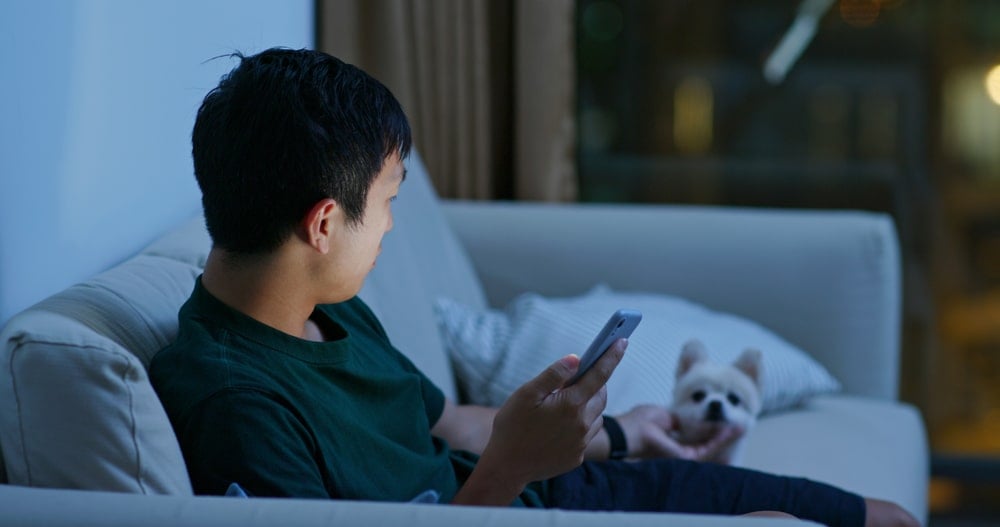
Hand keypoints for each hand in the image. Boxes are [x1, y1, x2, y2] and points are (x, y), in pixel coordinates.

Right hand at [479, 339, 627, 485]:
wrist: (506, 468)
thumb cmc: (512, 426)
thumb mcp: (526, 394)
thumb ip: (553, 375)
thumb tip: (576, 359)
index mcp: (570, 404)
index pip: (599, 375)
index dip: (612, 356)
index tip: (622, 341)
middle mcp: (582, 424)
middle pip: (601, 395)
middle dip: (596, 382)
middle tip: (579, 376)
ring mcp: (581, 443)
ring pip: (596, 415)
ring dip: (589, 404)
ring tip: (567, 402)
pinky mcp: (577, 456)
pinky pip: (587, 434)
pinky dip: (582, 423)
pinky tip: (561, 425)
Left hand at [614, 404, 743, 461]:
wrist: (626, 433)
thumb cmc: (637, 422)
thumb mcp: (663, 414)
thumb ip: (680, 419)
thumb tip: (692, 418)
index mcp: (672, 438)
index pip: (696, 435)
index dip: (711, 428)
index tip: (725, 419)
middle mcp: (678, 449)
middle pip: (706, 443)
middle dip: (724, 434)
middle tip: (741, 425)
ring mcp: (681, 455)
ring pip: (709, 447)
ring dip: (725, 437)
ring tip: (740, 427)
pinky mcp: (683, 457)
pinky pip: (706, 449)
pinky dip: (718, 440)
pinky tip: (728, 431)